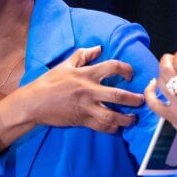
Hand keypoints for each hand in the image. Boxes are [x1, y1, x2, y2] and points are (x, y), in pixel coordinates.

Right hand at [22, 44, 144, 131]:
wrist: (34, 102)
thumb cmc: (49, 82)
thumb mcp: (65, 64)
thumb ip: (83, 55)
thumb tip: (98, 48)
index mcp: (86, 74)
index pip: (112, 67)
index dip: (126, 69)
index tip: (130, 75)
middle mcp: (89, 91)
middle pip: (118, 95)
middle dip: (134, 99)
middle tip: (142, 100)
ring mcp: (86, 107)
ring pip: (111, 115)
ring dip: (126, 119)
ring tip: (133, 119)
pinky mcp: (81, 120)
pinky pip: (100, 126)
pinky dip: (111, 128)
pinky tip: (117, 127)